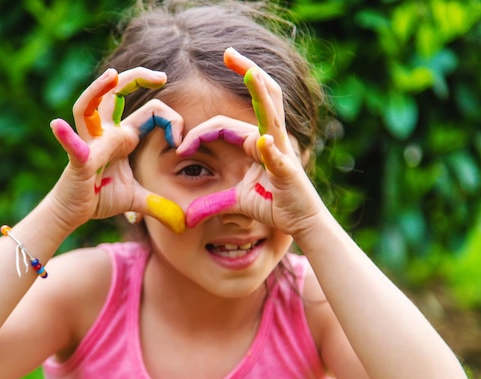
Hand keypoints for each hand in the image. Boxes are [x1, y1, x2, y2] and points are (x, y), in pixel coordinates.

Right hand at [49, 67, 186, 232]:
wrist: (74, 212)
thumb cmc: (100, 197)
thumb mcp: (137, 199)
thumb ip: (159, 203)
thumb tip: (180, 220)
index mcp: (123, 137)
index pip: (149, 112)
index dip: (169, 120)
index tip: (180, 141)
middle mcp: (105, 134)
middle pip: (115, 94)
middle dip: (137, 78)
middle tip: (162, 77)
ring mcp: (89, 144)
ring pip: (87, 108)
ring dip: (97, 90)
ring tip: (112, 75)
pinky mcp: (78, 163)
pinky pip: (72, 148)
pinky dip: (65, 137)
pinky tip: (57, 125)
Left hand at [182, 48, 325, 236]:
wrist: (300, 224)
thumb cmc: (273, 206)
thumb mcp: (235, 202)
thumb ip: (212, 203)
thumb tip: (187, 216)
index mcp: (254, 143)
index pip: (223, 124)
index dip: (199, 134)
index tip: (180, 149)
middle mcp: (270, 139)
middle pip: (260, 97)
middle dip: (246, 71)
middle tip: (228, 51)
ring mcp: (282, 152)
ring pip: (272, 115)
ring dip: (261, 93)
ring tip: (250, 72)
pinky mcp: (289, 173)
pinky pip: (279, 158)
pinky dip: (271, 151)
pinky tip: (263, 143)